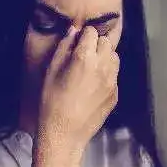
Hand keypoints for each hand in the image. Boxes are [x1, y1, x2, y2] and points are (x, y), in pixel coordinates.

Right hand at [38, 26, 118, 154]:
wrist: (64, 134)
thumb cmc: (52, 102)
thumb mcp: (51, 71)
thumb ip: (64, 47)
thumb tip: (73, 32)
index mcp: (85, 57)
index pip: (91, 32)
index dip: (83, 36)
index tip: (77, 43)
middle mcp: (103, 66)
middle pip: (106, 42)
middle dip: (96, 44)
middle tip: (84, 54)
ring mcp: (112, 81)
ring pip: (114, 57)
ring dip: (104, 58)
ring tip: (90, 68)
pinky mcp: (115, 94)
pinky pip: (114, 76)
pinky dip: (106, 75)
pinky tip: (92, 86)